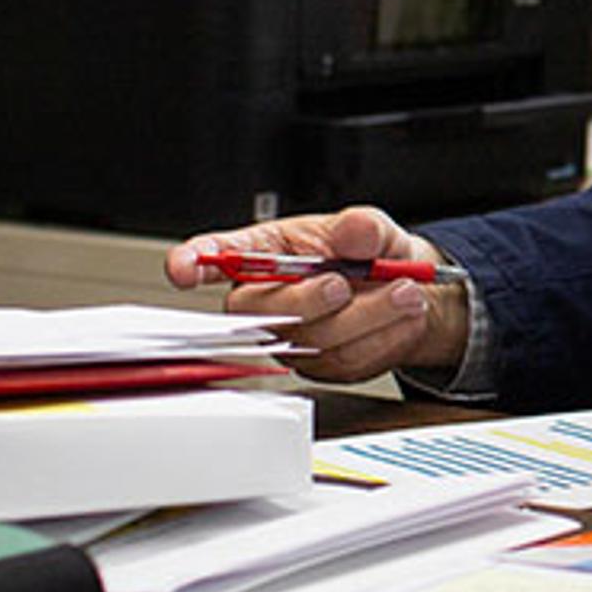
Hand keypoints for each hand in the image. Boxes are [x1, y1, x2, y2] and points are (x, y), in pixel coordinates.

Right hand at [163, 205, 462, 384]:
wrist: (408, 289)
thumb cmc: (369, 253)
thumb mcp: (371, 228)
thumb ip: (363, 227)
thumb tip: (354, 230)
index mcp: (263, 253)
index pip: (216, 256)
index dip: (193, 262)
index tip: (183, 267)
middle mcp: (267, 298)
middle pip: (259, 311)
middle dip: (308, 299)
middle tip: (345, 283)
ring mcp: (290, 336)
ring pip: (312, 337)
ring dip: (367, 315)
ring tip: (404, 292)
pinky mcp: (319, 364)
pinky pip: (344, 359)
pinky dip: (383, 336)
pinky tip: (401, 316)